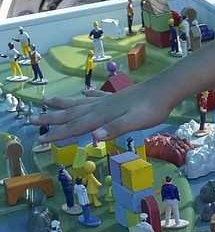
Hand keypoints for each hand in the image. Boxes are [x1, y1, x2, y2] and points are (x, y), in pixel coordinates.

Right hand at [32, 81, 172, 142]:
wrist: (165, 90)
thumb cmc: (151, 109)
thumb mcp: (134, 122)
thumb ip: (114, 128)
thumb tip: (95, 136)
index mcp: (102, 116)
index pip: (75, 127)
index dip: (58, 135)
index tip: (40, 141)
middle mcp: (101, 107)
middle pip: (71, 114)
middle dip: (51, 119)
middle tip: (31, 120)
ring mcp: (108, 101)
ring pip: (79, 103)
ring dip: (63, 104)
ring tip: (47, 100)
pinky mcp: (117, 97)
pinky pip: (97, 96)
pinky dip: (88, 95)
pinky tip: (85, 92)